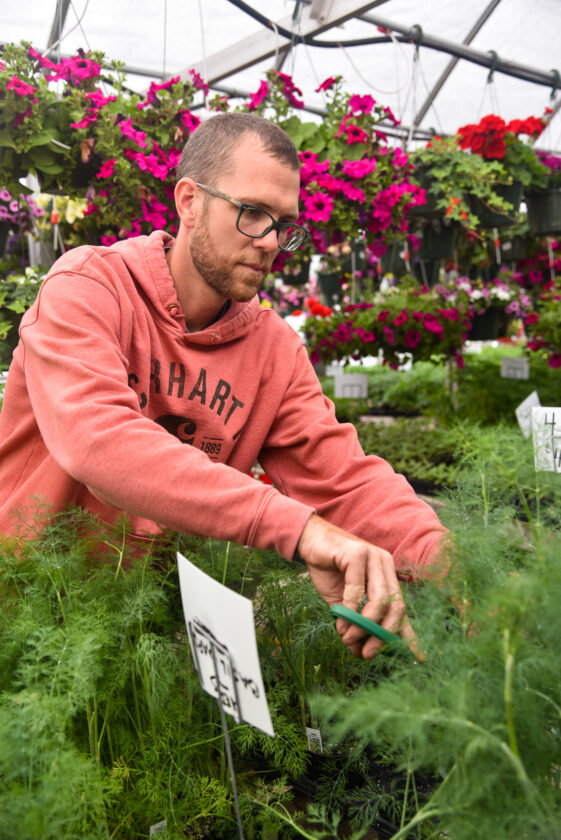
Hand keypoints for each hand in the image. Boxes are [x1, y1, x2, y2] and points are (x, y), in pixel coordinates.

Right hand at [297, 514, 422, 660]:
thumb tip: (360, 652)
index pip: (402, 608)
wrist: (308, 541)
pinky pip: (357, 589)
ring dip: (365, 626)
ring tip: (348, 638)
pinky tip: (340, 622)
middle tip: (367, 653)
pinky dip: (349, 611)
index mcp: (387, 576)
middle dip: (384, 635)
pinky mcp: (356, 553)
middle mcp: (385, 565)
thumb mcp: (344, 603)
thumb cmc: (327, 570)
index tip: (418, 659)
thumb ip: (355, 623)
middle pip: (397, 606)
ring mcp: (373, 557)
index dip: (410, 635)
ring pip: (381, 600)